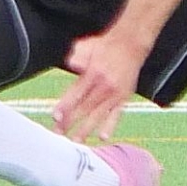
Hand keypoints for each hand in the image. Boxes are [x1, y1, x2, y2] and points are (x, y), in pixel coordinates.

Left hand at [53, 30, 147, 144]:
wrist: (131, 44)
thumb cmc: (106, 46)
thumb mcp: (88, 45)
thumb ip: (78, 55)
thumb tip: (72, 64)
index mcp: (94, 72)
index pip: (76, 93)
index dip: (65, 106)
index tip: (55, 116)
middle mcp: (105, 85)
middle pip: (84, 107)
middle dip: (70, 121)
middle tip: (58, 132)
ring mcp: (115, 93)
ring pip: (98, 114)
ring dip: (86, 129)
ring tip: (76, 140)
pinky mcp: (124, 97)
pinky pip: (116, 114)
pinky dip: (110, 126)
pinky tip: (103, 137)